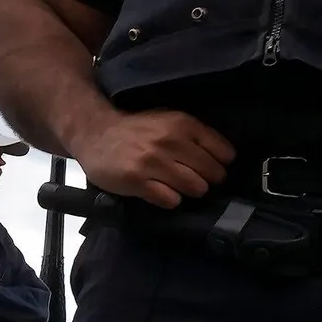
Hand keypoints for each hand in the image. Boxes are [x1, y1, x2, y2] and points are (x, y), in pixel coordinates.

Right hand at [73, 108, 234, 208]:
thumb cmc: (138, 130)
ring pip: (195, 188)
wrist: (95, 132)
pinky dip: (170, 199)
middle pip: (213, 174)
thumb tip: (226, 159)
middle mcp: (170, 141)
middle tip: (192, 178)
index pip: (224, 153)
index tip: (210, 168)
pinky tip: (160, 191)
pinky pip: (170, 200)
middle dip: (207, 180)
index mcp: (183, 124)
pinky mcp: (136, 180)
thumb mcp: (170, 121)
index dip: (221, 164)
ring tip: (175, 185)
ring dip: (189, 191)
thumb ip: (196, 136)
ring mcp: (153, 162)